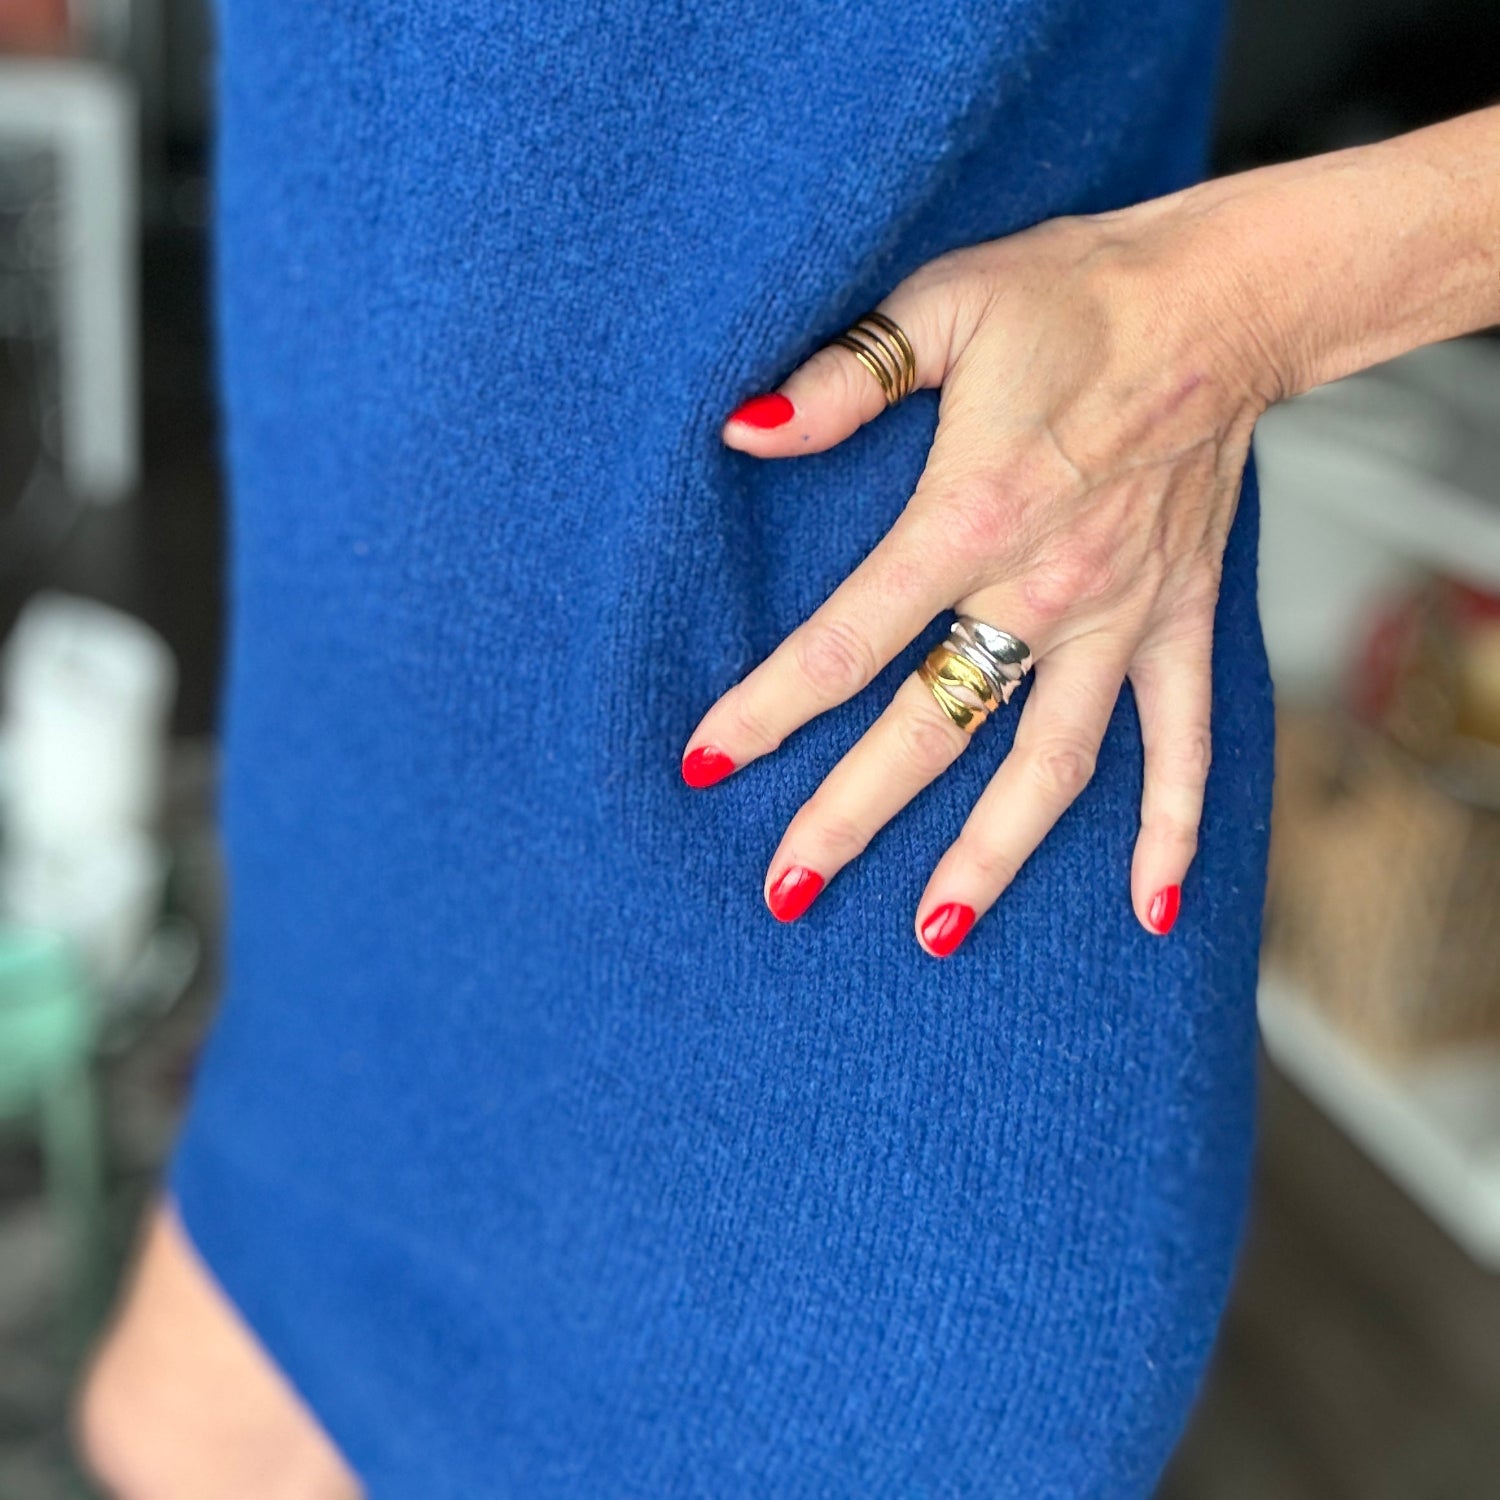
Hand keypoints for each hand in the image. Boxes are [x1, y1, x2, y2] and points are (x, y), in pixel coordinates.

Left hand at [681, 202, 1275, 955]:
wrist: (1222, 297)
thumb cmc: (1071, 295)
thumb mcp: (942, 306)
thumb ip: (843, 380)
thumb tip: (743, 430)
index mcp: (970, 517)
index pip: (843, 643)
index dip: (764, 710)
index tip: (705, 767)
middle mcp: (1044, 588)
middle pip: (931, 730)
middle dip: (850, 816)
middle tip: (785, 891)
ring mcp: (1120, 618)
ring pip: (1048, 766)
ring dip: (992, 855)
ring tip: (935, 932)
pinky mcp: (1178, 622)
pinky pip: (1185, 745)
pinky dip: (1175, 829)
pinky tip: (1150, 909)